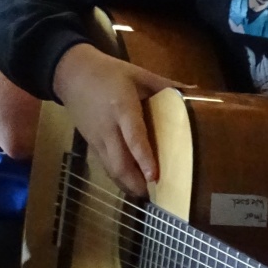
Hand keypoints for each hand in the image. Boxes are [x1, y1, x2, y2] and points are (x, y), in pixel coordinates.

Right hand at [53, 43, 181, 195]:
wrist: (71, 73)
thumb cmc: (107, 72)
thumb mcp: (137, 74)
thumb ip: (165, 85)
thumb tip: (196, 91)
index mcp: (122, 108)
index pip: (133, 137)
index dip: (144, 159)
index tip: (155, 177)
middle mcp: (108, 128)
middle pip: (119, 163)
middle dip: (135, 183)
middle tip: (155, 195)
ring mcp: (97, 139)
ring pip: (111, 169)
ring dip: (127, 185)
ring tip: (145, 195)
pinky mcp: (91, 144)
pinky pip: (105, 166)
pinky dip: (118, 178)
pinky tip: (130, 184)